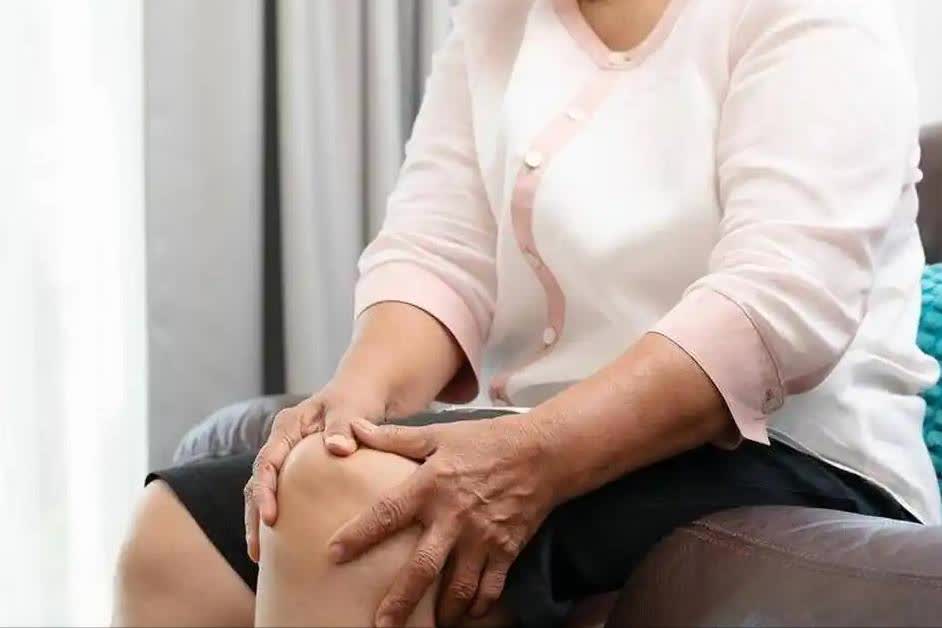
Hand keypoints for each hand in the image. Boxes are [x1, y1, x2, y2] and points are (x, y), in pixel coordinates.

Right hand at [243, 384, 387, 561]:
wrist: (365, 392)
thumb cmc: (357, 397)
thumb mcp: (351, 406)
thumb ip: (343, 425)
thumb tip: (338, 449)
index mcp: (287, 426)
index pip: (267, 462)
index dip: (264, 491)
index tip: (270, 518)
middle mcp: (281, 441)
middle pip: (258, 481)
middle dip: (255, 515)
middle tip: (257, 552)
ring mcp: (288, 455)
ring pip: (266, 490)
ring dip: (260, 520)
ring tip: (260, 557)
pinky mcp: (298, 468)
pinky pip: (283, 494)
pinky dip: (280, 516)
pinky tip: (282, 544)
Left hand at [329, 415, 557, 626]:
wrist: (542, 452)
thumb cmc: (485, 440)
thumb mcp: (438, 433)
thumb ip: (394, 436)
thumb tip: (353, 429)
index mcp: (431, 486)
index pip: (387, 513)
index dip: (359, 534)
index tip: (333, 555)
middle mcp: (454, 517)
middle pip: (423, 566)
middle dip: (400, 599)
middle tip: (380, 624)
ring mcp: (482, 537)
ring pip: (459, 587)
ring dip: (441, 612)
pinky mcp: (507, 549)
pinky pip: (491, 588)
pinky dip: (478, 606)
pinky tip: (466, 616)